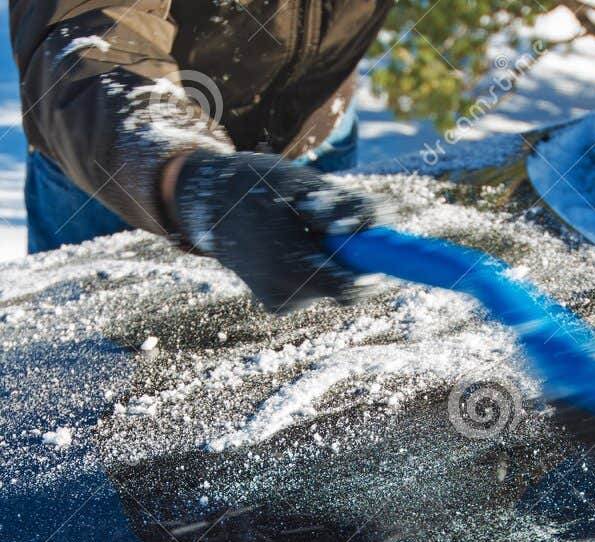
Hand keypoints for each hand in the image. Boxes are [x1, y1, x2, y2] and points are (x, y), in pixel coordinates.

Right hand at [167, 151, 385, 312]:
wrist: (210, 206)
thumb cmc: (259, 186)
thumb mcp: (303, 185)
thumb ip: (345, 207)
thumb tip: (384, 223)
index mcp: (288, 266)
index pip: (350, 288)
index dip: (373, 271)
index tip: (382, 251)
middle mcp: (283, 293)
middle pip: (342, 288)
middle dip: (349, 260)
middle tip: (335, 228)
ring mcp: (278, 302)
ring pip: (328, 286)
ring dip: (328, 260)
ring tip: (300, 230)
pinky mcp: (276, 304)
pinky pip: (312, 287)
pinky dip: (312, 267)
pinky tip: (288, 245)